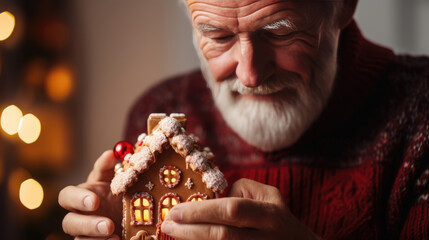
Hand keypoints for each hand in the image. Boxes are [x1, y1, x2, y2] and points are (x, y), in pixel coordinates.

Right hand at [58, 150, 121, 238]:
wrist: (134, 216)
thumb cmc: (119, 193)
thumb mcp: (116, 179)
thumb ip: (109, 168)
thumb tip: (110, 153)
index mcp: (81, 196)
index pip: (66, 196)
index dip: (78, 199)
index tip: (95, 201)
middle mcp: (79, 216)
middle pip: (69, 223)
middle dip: (87, 225)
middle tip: (108, 225)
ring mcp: (85, 234)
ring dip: (95, 239)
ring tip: (115, 236)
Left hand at [161, 178, 321, 239]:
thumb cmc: (276, 215)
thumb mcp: (266, 195)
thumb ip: (238, 192)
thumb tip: (207, 201)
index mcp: (270, 214)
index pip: (231, 211)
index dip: (201, 211)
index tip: (175, 209)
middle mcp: (265, 238)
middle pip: (222, 236)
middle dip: (190, 230)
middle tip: (167, 222)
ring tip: (172, 232)